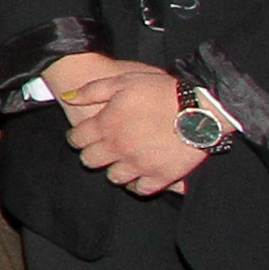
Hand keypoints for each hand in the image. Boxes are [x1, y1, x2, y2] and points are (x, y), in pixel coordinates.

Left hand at [48, 56, 208, 194]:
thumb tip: (68, 97)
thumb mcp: (124, 80)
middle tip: (101, 148)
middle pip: (91, 161)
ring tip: (123, 160)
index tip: (83, 136)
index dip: (78, 137)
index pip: (77, 139)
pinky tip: (140, 174)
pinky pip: (141, 189)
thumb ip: (93, 90)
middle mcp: (118, 148)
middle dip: (92, 154)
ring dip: (115, 169)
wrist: (199, 107)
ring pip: (114, 177)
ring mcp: (139, 165)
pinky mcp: (160, 177)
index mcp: (106, 125)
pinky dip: (138, 183)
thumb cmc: (161, 90)